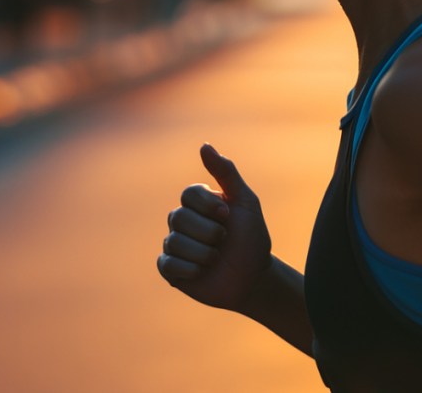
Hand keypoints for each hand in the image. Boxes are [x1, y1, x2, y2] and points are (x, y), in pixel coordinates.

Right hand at [157, 144, 272, 311]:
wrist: (253, 276)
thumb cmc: (251, 237)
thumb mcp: (245, 201)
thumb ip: (226, 172)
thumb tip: (204, 145)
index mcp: (199, 202)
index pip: (189, 193)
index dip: (208, 206)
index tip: (228, 216)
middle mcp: (182, 220)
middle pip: (178, 217)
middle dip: (209, 232)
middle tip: (224, 240)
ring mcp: (175, 244)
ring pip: (174, 242)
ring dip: (204, 253)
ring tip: (217, 257)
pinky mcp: (170, 269)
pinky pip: (167, 264)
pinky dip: (190, 269)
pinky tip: (203, 271)